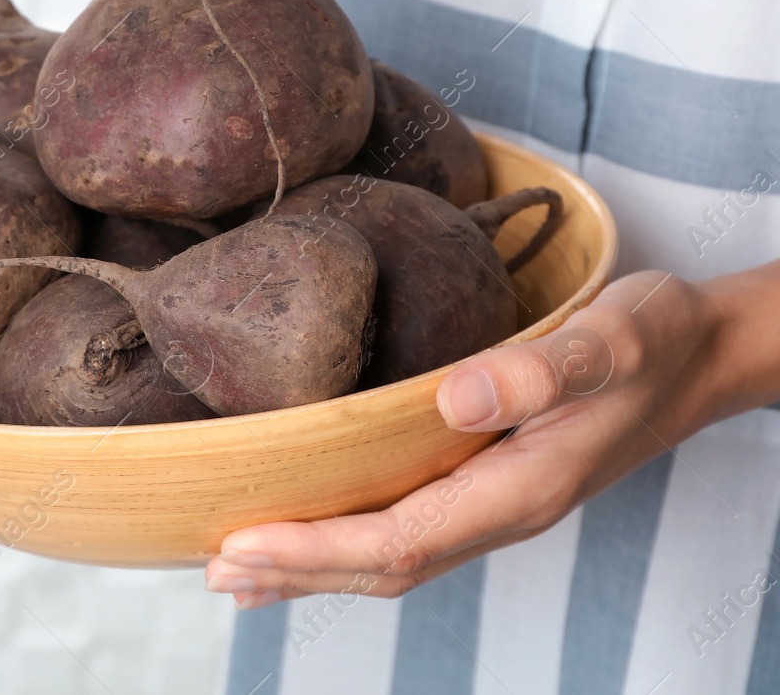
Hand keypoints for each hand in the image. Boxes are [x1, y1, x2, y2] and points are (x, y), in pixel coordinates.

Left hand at [203, 266, 778, 607]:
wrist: (701, 355)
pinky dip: (346, 547)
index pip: (398, 541)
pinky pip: (408, 533)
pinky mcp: (489, 486)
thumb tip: (455, 397)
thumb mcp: (611, 342)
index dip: (316, 549)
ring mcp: (496, 506)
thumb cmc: (653, 342)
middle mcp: (502, 513)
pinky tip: (309, 540)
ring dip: (314, 569)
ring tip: (237, 573)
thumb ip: (538, 372)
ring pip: (392, 559)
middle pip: (384, 566)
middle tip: (214, 569)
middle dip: (297, 571)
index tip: (243, 544)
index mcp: (521, 490)